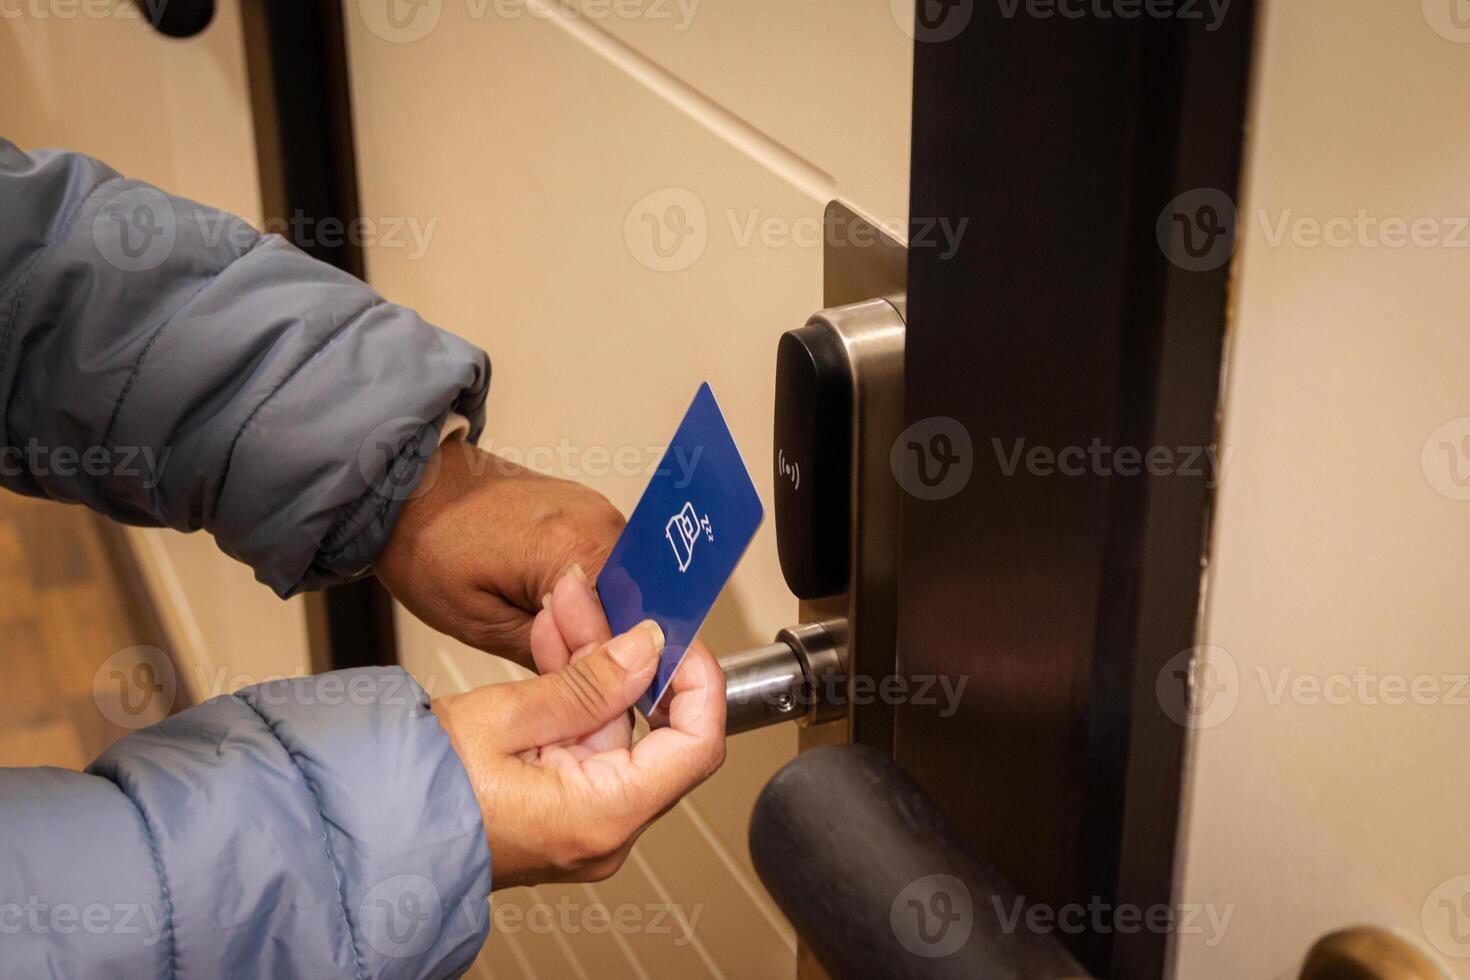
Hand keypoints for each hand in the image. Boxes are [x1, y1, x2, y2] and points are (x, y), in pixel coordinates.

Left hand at [375, 438, 625, 669]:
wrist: (405, 485)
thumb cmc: (426, 546)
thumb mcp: (481, 625)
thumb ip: (552, 655)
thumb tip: (600, 682)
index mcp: (580, 548)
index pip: (634, 626)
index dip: (612, 663)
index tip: (577, 679)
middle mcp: (604, 522)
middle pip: (636, 607)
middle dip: (603, 641)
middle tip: (549, 653)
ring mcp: (599, 512)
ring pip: (622, 590)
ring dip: (594, 617)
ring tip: (539, 623)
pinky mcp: (587, 512)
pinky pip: (605, 567)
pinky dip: (585, 594)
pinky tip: (542, 599)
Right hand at [432, 619, 726, 887]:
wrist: (358, 832)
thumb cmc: (412, 792)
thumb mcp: (504, 717)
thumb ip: (588, 682)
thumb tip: (647, 649)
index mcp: (602, 816)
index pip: (696, 745)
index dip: (697, 681)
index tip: (675, 635)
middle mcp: (602, 830)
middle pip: (649, 730)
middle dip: (623, 654)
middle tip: (592, 598)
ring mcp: (580, 823)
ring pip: (611, 728)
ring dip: (590, 665)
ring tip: (562, 606)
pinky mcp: (557, 809)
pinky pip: (581, 743)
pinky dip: (570, 696)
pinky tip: (552, 645)